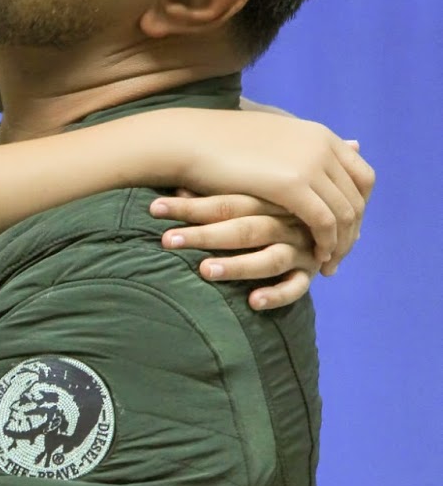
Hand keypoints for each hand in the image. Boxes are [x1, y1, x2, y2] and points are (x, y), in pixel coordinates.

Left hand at [150, 192, 317, 308]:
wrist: (331, 212)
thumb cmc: (276, 202)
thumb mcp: (254, 191)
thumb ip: (217, 191)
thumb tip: (174, 183)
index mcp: (269, 197)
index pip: (225, 201)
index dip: (189, 205)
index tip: (154, 208)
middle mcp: (286, 221)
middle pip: (244, 228)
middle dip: (203, 235)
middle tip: (168, 240)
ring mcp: (300, 248)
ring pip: (269, 258)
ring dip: (237, 265)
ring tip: (204, 271)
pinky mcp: (309, 272)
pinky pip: (296, 287)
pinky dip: (276, 295)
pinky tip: (252, 302)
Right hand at [164, 110, 372, 267]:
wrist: (192, 140)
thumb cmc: (223, 143)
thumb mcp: (275, 140)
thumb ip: (308, 148)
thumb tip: (350, 146)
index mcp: (321, 135)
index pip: (363, 177)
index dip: (358, 207)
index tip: (346, 229)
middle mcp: (323, 146)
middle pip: (357, 198)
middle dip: (352, 230)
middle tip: (340, 253)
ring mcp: (311, 163)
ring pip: (345, 213)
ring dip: (341, 243)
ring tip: (328, 263)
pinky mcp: (293, 184)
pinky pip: (324, 222)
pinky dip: (325, 243)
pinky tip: (316, 257)